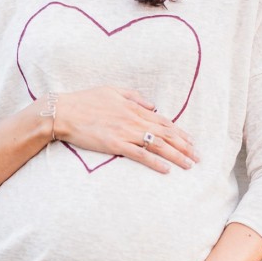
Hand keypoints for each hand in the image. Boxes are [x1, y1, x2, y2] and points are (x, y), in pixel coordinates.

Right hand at [53, 85, 198, 173]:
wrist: (64, 112)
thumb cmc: (85, 100)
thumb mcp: (112, 91)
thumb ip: (134, 97)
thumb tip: (152, 106)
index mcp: (134, 108)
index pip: (163, 122)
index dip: (179, 132)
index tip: (191, 141)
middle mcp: (133, 120)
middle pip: (165, 134)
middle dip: (184, 146)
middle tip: (197, 157)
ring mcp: (125, 133)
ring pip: (157, 145)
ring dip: (175, 155)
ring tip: (189, 165)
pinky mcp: (115, 144)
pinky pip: (139, 155)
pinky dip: (154, 162)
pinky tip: (166, 170)